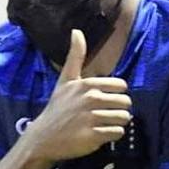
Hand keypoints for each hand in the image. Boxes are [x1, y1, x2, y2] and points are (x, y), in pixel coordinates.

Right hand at [24, 30, 131, 161]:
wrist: (44, 137)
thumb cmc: (58, 107)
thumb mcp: (65, 80)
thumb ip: (75, 56)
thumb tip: (77, 30)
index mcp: (87, 84)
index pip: (121, 86)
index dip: (116, 93)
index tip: (104, 99)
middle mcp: (90, 99)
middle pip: (125, 103)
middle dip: (119, 109)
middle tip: (105, 114)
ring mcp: (91, 118)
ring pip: (124, 118)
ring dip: (117, 122)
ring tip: (104, 123)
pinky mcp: (93, 136)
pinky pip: (117, 132)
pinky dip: (112, 134)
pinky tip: (100, 133)